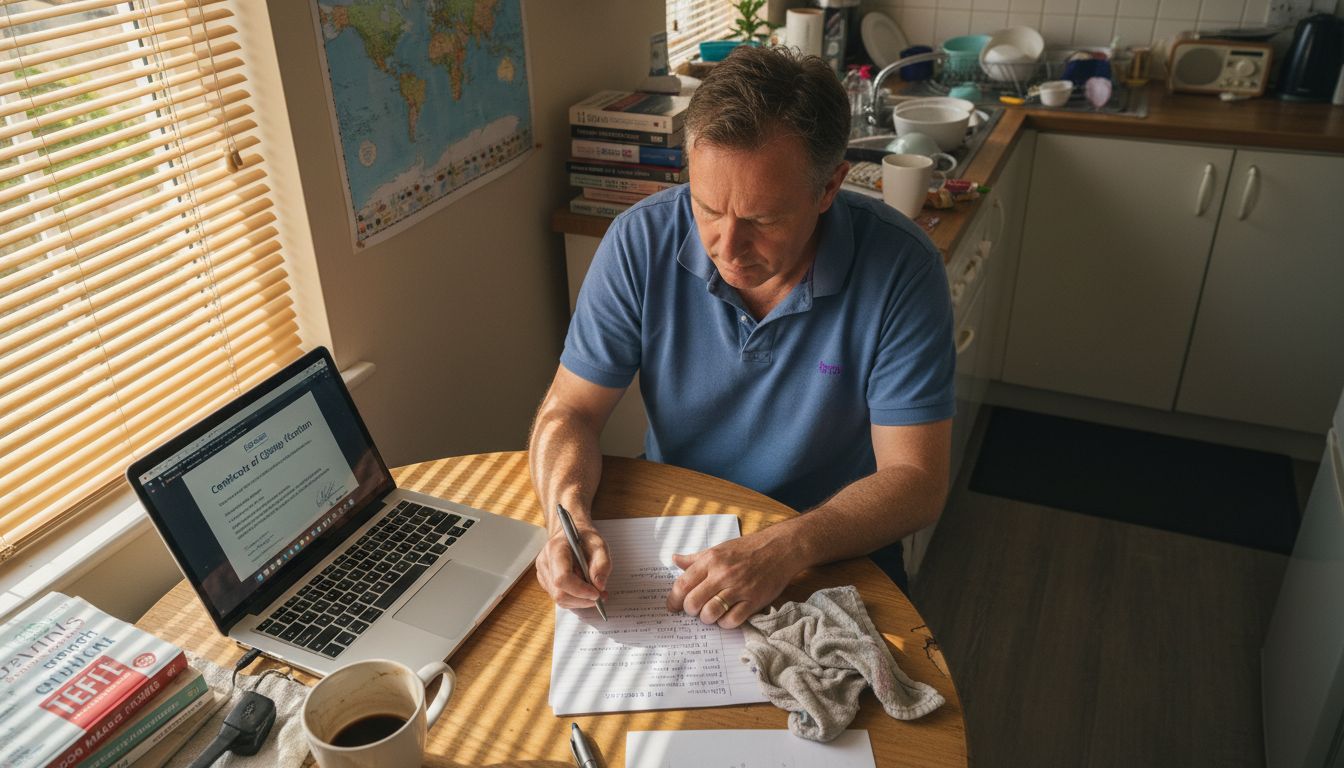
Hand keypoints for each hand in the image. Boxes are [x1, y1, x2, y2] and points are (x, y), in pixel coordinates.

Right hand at [534, 520, 610, 609]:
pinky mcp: (545, 581)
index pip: (562, 578)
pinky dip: (574, 599)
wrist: (570, 533)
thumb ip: (602, 564)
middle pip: (560, 593)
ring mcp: (542, 573)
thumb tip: (599, 586)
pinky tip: (584, 590)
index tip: (596, 593)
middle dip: (582, 599)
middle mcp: (545, 562)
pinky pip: (559, 598)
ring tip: (594, 591)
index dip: (580, 590)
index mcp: (556, 549)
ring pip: (559, 599)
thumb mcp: (599, 545)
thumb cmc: (584, 538)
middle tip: (600, 595)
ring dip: (580, 601)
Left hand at [665, 529, 802, 628]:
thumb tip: (674, 560)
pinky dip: (725, 622)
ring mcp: (739, 588)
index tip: (673, 606)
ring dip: (706, 618)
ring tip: (710, 614)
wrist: (779, 548)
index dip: (674, 600)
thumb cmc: (748, 549)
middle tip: (694, 610)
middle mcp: (722, 574)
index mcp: (711, 560)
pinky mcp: (754, 600)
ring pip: (710, 613)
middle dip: (690, 611)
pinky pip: (732, 621)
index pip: (682, 585)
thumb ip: (695, 558)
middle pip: (693, 602)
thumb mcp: (719, 548)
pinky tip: (726, 616)